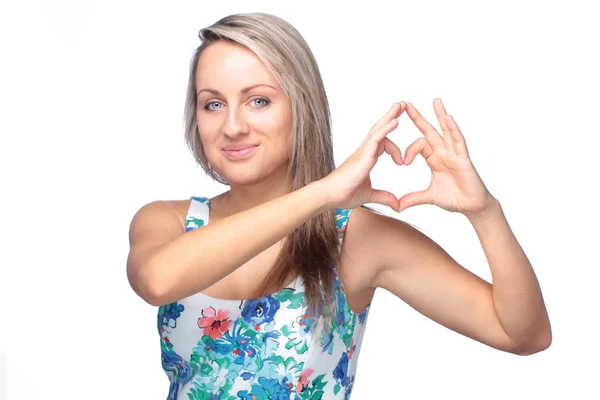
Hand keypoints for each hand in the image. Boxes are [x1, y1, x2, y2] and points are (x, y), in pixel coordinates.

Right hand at [321, 101, 406, 210]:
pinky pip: (376, 139)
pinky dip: (386, 129)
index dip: (395, 148)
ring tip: (401, 105)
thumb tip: (398, 205)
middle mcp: (364, 151)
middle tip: (403, 105)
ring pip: (378, 129)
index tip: (402, 163)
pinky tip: (395, 121)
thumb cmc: (343, 194)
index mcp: (366, 158)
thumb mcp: (369, 195)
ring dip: (390, 116)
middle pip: (379, 129)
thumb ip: (384, 197)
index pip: (382, 143)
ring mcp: (362, 152)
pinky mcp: (362, 156)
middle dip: (391, 116)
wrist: (329, 197)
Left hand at [400, 98, 493, 215]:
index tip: (403, 162)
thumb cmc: (454, 198)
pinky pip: (458, 141)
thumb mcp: (429, 197)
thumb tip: (397, 206)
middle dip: (418, 118)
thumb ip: (413, 199)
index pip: (418, 145)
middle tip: (406, 104)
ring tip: (435, 101)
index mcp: (434, 159)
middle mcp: (444, 152)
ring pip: (446, 130)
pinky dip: (454, 129)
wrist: (471, 206)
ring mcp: (454, 153)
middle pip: (429, 131)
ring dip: (440, 115)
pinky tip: (449, 118)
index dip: (409, 151)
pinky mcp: (464, 158)